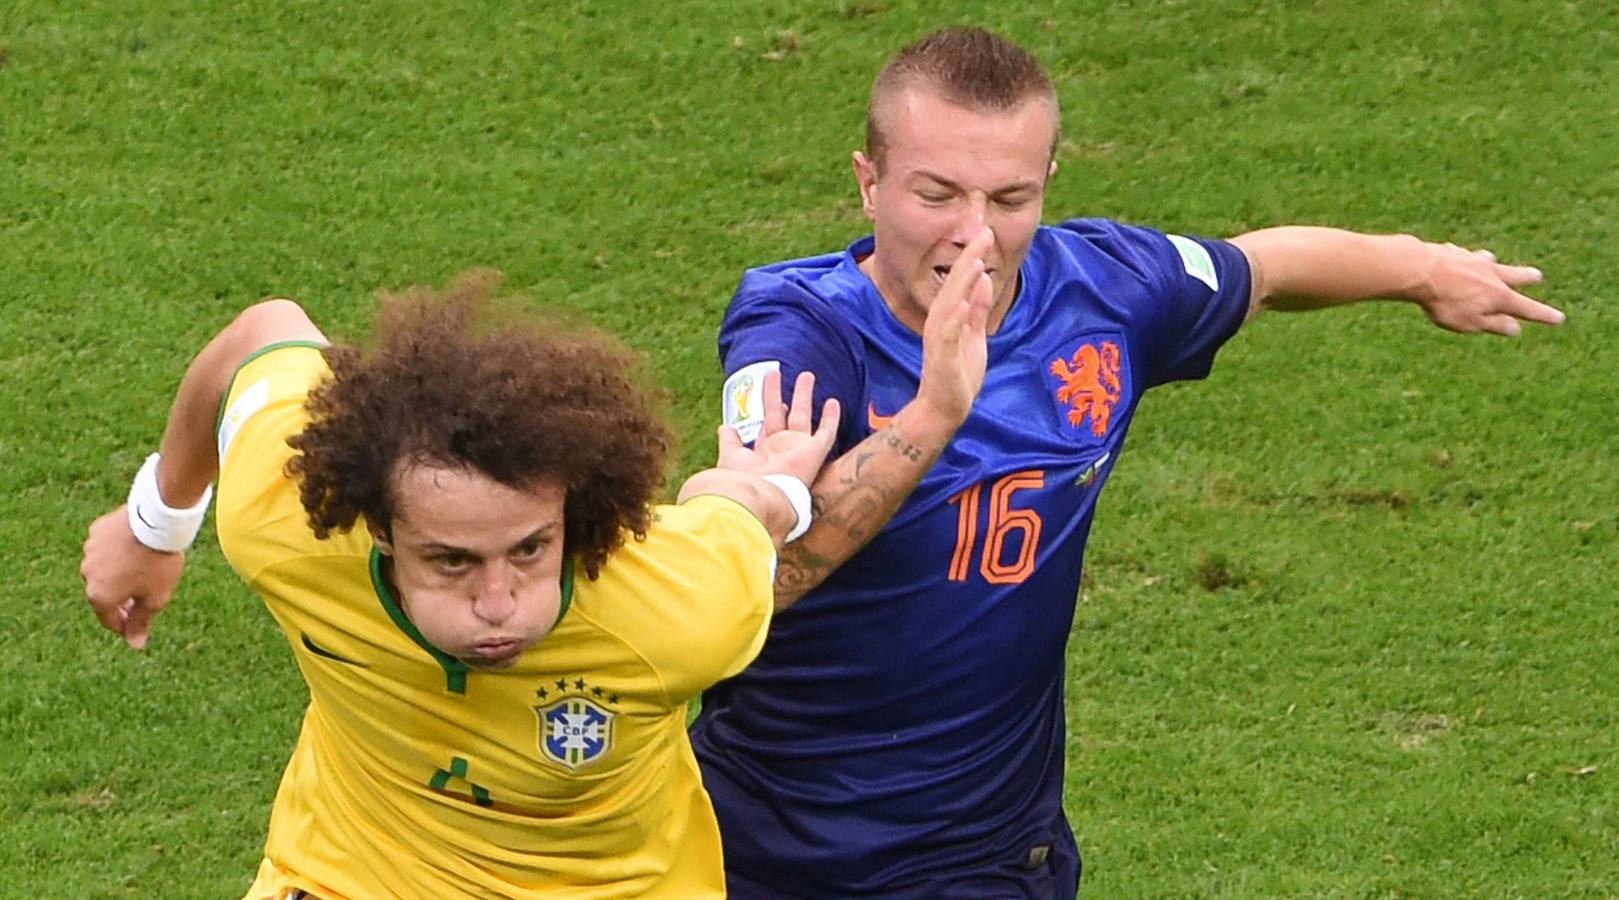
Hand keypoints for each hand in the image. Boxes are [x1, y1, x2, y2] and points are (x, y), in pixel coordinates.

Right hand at [81, 505, 184, 648]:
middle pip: (104, 595)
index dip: (126, 625)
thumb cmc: (158, 563)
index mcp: (100, 596)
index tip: (139, 622)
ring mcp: (89, 551)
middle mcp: (87, 575)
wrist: (158, 521)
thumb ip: (141, 622)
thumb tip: (135, 644)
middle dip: (122, 599)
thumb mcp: (156, 598)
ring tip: (141, 569)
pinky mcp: (96, 531)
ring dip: (118, 574)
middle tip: (144, 596)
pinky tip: (134, 549)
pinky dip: (116, 552)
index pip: (109, 620)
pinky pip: (105, 548)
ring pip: (103, 569)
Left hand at [717, 369, 840, 485]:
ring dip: (803, 395)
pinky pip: (826, 432)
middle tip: (776, 372)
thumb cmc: (743, 482)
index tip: (767, 394)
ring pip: (802, 415)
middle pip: (781, 415)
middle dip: (778, 394)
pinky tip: (833, 402)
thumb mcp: (731, 457)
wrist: (760, 497)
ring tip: (806, 375)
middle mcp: (782, 450)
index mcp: (763, 454)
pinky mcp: (815, 451)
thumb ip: (729, 442)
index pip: (766, 428)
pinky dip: (831, 418)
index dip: (767, 411)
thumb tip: (725, 427)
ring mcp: (799, 450)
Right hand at [915, 227, 995, 421]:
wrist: (943, 409)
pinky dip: (956, 318)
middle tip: (983, 233)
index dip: (973, 256)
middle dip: (969, 258)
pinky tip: (965, 302)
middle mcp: (939, 322)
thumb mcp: (975, 334)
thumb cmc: (958, 373)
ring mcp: (940, 340)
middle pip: (954, 285)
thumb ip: (979, 307)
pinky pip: (948, 335)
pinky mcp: (943, 359)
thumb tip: (985, 278)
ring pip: (950, 304)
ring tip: (975, 260)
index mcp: (948, 315)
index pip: (961, 280)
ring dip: (962, 282)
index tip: (986, 233)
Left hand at [1415, 244, 1563, 336]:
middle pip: (1514, 275)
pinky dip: (1463, 258)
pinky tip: (1455, 255)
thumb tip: (1515, 329)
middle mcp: (1492, 274)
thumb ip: (1494, 324)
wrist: (1421, 270)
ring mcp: (1473, 259)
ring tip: (1493, 262)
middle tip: (1537, 276)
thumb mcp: (1471, 323)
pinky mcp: (1453, 252)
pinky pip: (1462, 255)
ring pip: (1489, 260)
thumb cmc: (1445, 302)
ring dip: (1493, 263)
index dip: (1543, 315)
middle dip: (1526, 277)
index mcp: (1499, 295)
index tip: (1559, 318)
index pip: (1527, 308)